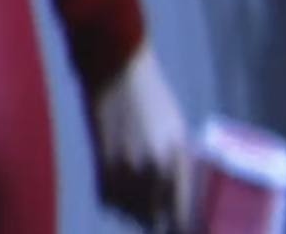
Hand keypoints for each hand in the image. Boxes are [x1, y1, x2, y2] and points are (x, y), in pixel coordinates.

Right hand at [90, 44, 191, 230]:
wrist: (115, 67)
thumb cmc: (152, 95)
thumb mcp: (177, 130)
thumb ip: (181, 165)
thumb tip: (185, 197)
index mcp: (175, 160)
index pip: (183, 216)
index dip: (184, 228)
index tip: (184, 228)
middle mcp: (149, 169)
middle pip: (152, 221)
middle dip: (158, 222)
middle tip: (161, 217)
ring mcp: (121, 167)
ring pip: (127, 213)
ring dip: (134, 213)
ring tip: (140, 202)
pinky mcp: (99, 160)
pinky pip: (106, 199)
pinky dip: (114, 200)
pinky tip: (121, 189)